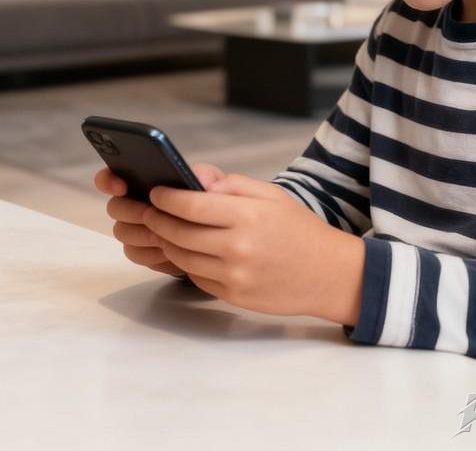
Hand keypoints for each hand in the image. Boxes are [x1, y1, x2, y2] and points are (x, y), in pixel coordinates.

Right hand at [94, 162, 225, 277]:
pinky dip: (149, 252)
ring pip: (123, 232)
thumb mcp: (222, 185)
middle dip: (131, 210)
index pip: (114, 174)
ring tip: (163, 234)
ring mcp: (138, 228)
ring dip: (142, 233)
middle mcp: (138, 202)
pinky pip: (134, 253)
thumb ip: (210, 176)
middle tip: (148, 213)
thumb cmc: (219, 206)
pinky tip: (167, 251)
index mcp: (150, 179)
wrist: (224, 239)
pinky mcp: (145, 251)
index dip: (109, 179)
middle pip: (116, 207)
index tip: (122, 185)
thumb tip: (199, 179)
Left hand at [144, 173, 365, 324]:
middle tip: (147, 212)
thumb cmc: (299, 229)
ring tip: (162, 230)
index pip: (192, 205)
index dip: (166, 198)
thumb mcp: (272, 195)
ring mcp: (234, 276)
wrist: (327, 274)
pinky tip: (185, 251)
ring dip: (166, 242)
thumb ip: (231, 184)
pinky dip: (186, 263)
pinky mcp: (232, 297)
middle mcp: (238, 247)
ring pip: (182, 258)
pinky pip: (196, 278)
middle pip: (179, 233)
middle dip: (157, 220)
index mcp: (248, 215)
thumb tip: (195, 179)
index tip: (155, 192)